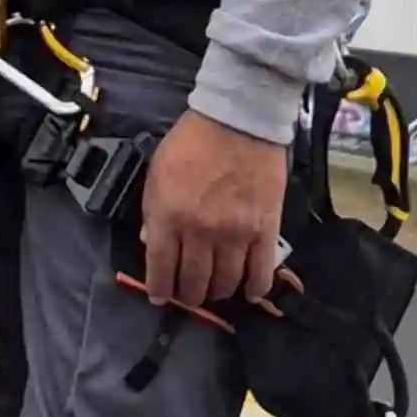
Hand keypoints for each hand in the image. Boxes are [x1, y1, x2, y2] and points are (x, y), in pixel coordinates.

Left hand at [138, 112, 288, 311]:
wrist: (237, 120)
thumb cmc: (192, 142)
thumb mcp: (157, 172)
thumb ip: (152, 211)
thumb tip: (151, 242)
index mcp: (168, 216)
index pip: (160, 269)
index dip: (160, 290)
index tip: (160, 297)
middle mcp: (200, 232)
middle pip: (194, 282)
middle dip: (189, 295)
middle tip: (189, 294)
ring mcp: (235, 234)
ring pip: (226, 282)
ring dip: (218, 292)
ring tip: (215, 289)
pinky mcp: (266, 230)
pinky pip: (261, 272)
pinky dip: (255, 288)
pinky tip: (249, 293)